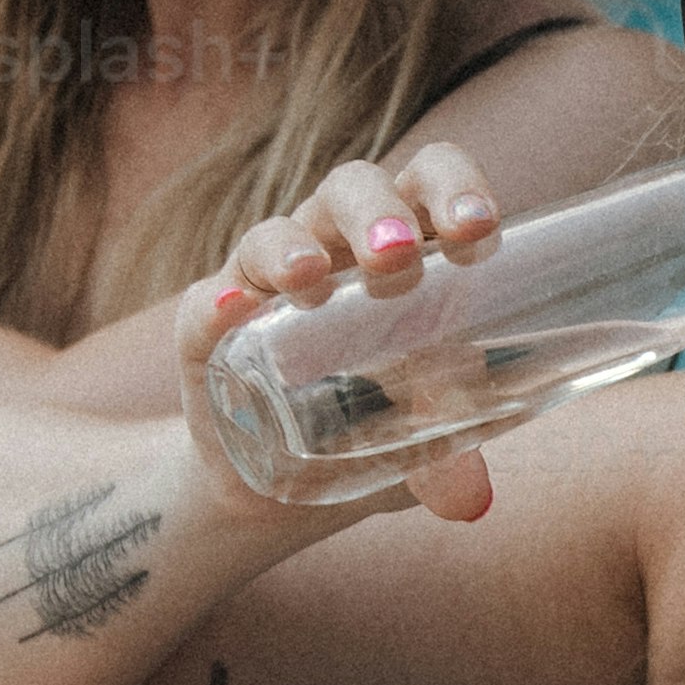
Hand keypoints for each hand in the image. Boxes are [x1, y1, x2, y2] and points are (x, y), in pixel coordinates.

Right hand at [174, 133, 512, 530]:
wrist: (280, 485)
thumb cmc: (372, 428)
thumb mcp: (419, 447)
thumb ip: (448, 462)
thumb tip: (468, 502)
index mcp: (407, 249)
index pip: (431, 181)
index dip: (454, 188)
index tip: (478, 231)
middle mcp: (334, 246)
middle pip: (353, 189)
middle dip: (378, 214)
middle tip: (397, 261)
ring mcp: (267, 281)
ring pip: (275, 233)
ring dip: (293, 249)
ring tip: (312, 282)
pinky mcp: (209, 327)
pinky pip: (206, 302)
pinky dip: (217, 302)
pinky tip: (231, 310)